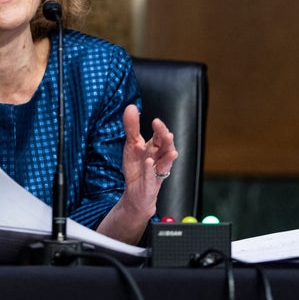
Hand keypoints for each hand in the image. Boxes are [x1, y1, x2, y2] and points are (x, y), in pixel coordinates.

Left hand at [121, 104, 178, 218]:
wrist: (135, 193)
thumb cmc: (137, 167)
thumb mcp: (131, 145)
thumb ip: (132, 127)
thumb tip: (131, 106)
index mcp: (155, 148)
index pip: (160, 136)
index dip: (159, 129)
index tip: (155, 121)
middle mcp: (158, 158)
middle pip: (166, 147)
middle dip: (166, 139)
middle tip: (165, 131)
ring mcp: (156, 172)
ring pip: (165, 162)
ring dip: (167, 154)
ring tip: (168, 144)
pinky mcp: (150, 184)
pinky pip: (151, 176)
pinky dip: (149, 169)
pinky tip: (148, 162)